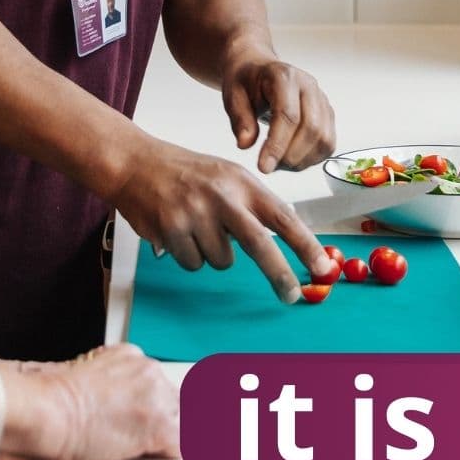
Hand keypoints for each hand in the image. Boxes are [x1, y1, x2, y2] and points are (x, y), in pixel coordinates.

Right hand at [2, 344, 178, 459]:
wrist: (45, 412)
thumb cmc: (50, 401)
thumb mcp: (80, 376)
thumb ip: (99, 384)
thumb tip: (99, 404)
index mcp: (128, 356)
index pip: (157, 381)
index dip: (151, 403)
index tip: (141, 414)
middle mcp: (146, 372)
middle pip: (175, 398)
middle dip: (163, 417)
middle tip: (142, 434)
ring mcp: (156, 399)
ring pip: (181, 420)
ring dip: (167, 434)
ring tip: (146, 447)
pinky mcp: (159, 428)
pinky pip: (182, 446)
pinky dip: (170, 455)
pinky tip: (154, 457)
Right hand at [107, 136, 330, 300]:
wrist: (136, 164)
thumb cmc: (185, 173)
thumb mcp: (226, 176)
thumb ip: (254, 202)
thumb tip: (290, 232)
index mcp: (241, 182)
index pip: (282, 217)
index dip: (306, 245)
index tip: (323, 269)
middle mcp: (221, 196)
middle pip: (259, 244)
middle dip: (279, 275)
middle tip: (291, 296)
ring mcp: (195, 213)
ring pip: (221, 260)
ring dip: (213, 254)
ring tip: (196, 227)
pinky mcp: (171, 230)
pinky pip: (194, 264)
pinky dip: (189, 255)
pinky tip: (177, 232)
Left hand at [220, 58, 336, 173]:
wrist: (259, 70)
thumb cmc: (246, 82)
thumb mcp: (232, 95)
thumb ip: (239, 119)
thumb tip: (245, 144)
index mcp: (284, 77)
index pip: (287, 115)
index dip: (277, 145)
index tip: (264, 167)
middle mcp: (308, 86)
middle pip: (311, 128)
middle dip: (290, 156)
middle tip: (269, 167)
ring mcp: (321, 100)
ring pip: (324, 139)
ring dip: (302, 160)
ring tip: (278, 163)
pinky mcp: (327, 114)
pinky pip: (328, 143)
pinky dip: (311, 159)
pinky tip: (291, 160)